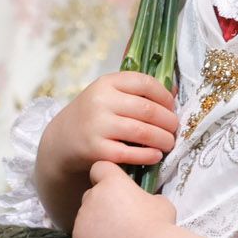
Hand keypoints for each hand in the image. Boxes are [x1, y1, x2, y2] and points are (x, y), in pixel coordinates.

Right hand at [37, 70, 178, 183]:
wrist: (62, 142)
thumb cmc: (94, 117)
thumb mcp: (109, 96)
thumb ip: (137, 91)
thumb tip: (175, 91)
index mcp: (106, 83)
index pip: (145, 82)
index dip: (165, 96)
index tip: (172, 107)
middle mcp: (101, 101)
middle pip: (148, 109)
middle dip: (169, 121)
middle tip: (174, 129)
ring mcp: (98, 126)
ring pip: (143, 132)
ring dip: (163, 139)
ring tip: (169, 143)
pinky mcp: (97, 151)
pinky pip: (131, 154)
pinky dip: (148, 155)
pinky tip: (155, 155)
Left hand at [72, 161, 177, 237]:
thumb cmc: (159, 225)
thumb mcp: (160, 202)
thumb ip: (145, 197)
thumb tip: (144, 203)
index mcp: (112, 181)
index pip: (100, 168)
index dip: (106, 177)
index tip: (116, 189)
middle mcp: (93, 195)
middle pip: (91, 194)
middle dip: (101, 204)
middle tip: (119, 219)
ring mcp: (82, 217)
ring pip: (85, 217)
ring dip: (96, 224)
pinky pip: (82, 237)